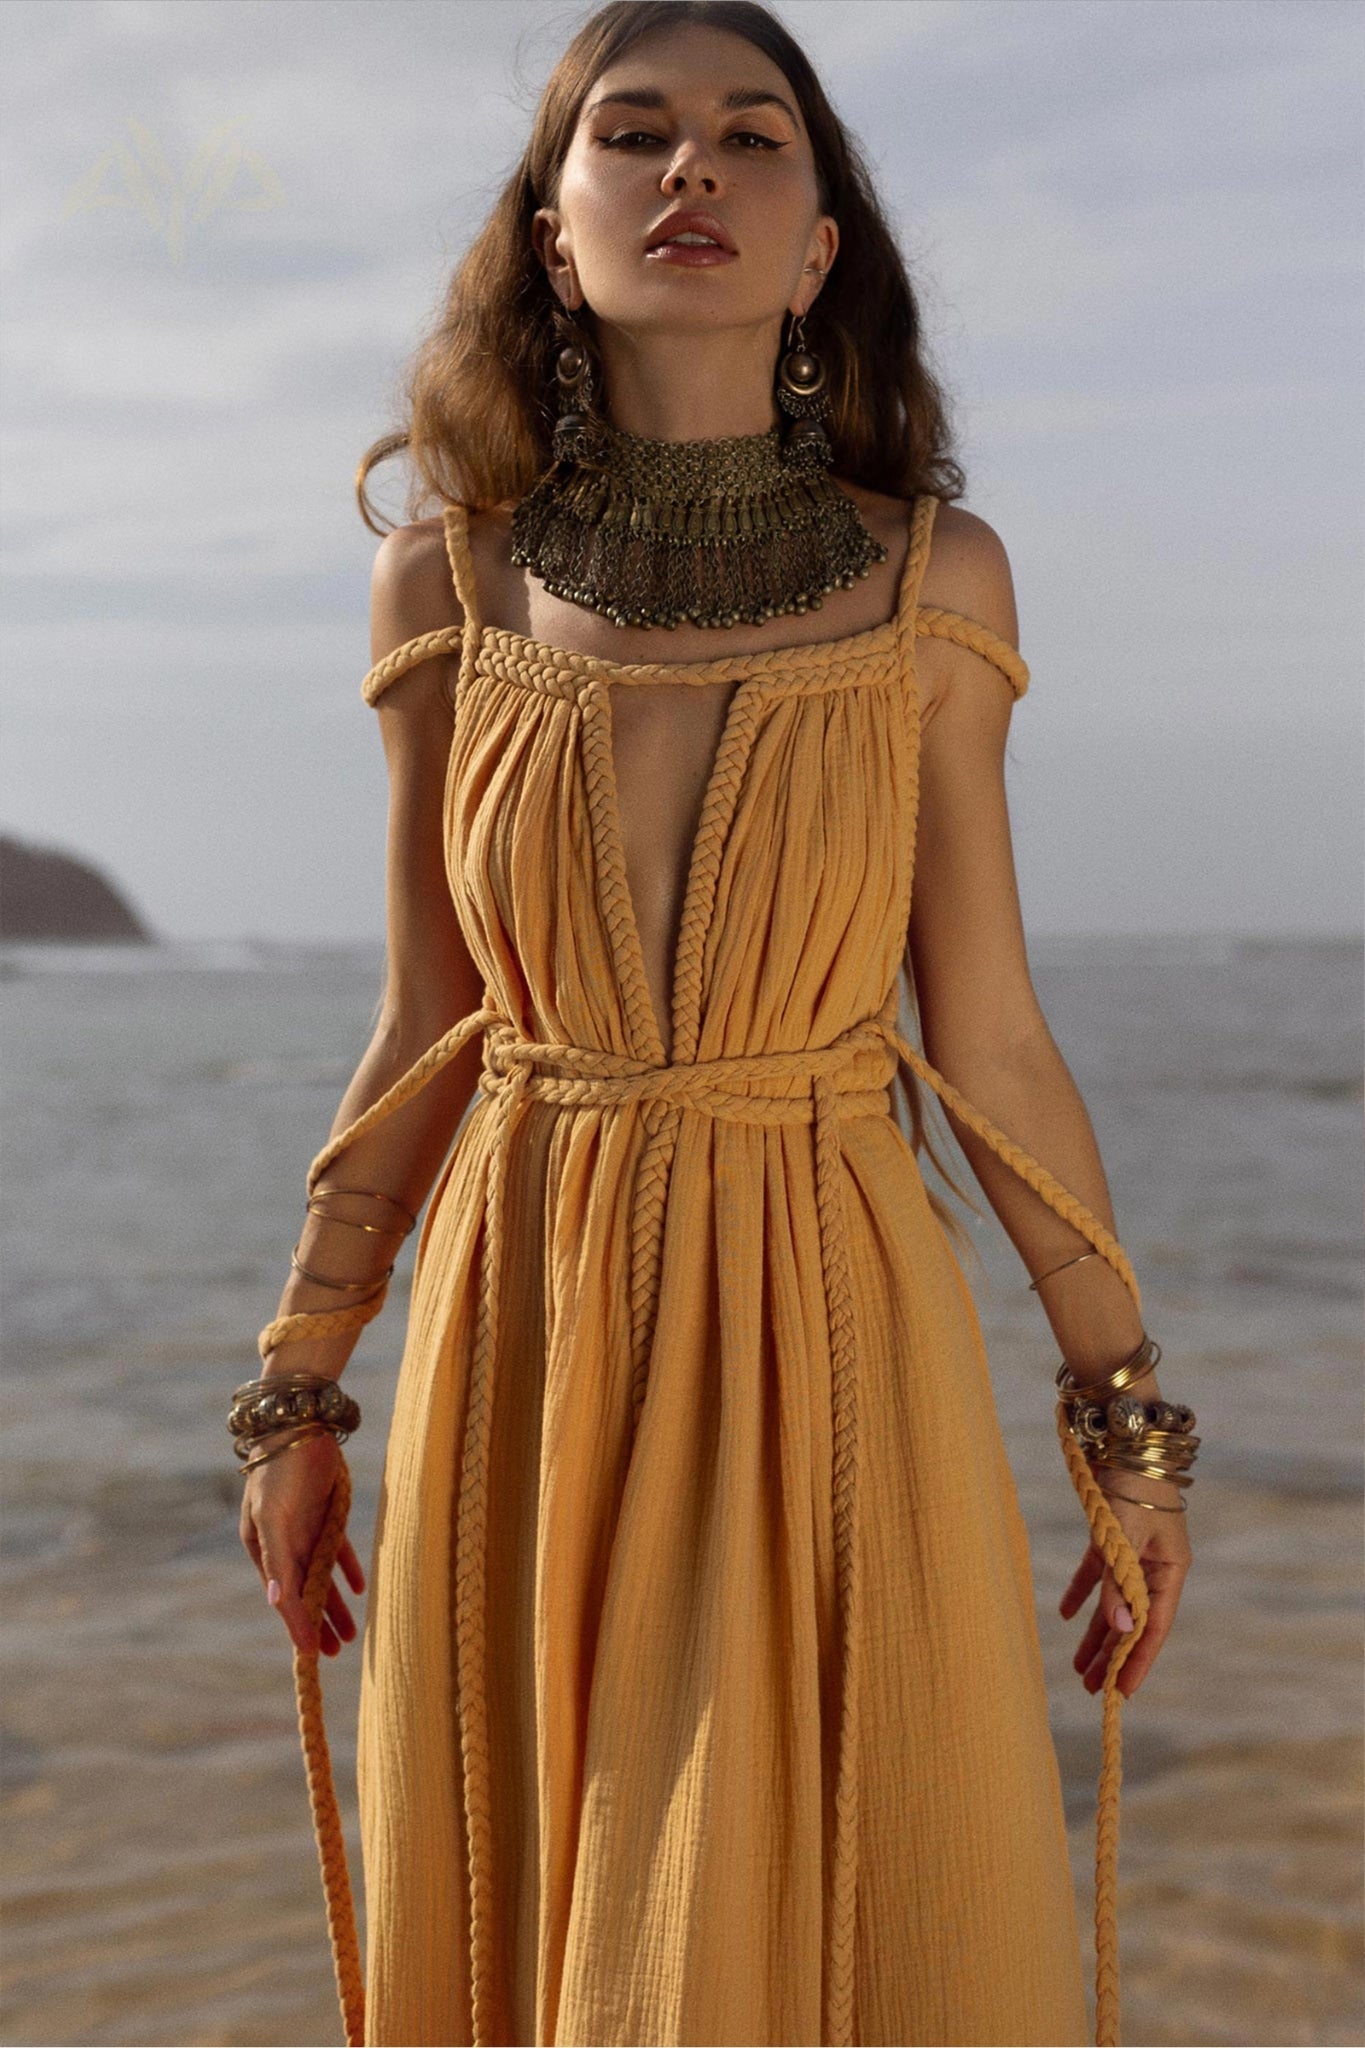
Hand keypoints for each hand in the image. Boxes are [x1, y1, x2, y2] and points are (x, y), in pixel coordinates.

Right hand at [239, 1429, 366, 1658]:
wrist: (301, 1423)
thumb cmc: (280, 1471)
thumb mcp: (273, 1515)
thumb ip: (277, 1559)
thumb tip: (278, 1602)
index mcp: (264, 1547)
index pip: (284, 1596)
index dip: (298, 1626)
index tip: (312, 1655)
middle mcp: (283, 1542)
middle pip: (304, 1591)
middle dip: (318, 1623)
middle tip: (337, 1653)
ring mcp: (306, 1528)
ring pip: (322, 1575)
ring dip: (335, 1604)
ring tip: (351, 1635)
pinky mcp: (327, 1512)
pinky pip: (338, 1548)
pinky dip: (347, 1568)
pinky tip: (359, 1588)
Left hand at [1059, 1468, 1191, 1698]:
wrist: (1123, 1432)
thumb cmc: (1133, 1482)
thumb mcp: (1124, 1535)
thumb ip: (1119, 1583)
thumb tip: (1120, 1631)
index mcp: (1171, 1567)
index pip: (1154, 1625)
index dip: (1137, 1660)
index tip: (1120, 1692)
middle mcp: (1155, 1563)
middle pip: (1132, 1619)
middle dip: (1112, 1655)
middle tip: (1091, 1689)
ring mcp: (1133, 1549)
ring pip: (1113, 1601)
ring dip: (1095, 1632)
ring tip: (1078, 1667)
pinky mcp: (1111, 1533)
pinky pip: (1097, 1572)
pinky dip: (1082, 1592)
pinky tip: (1065, 1614)